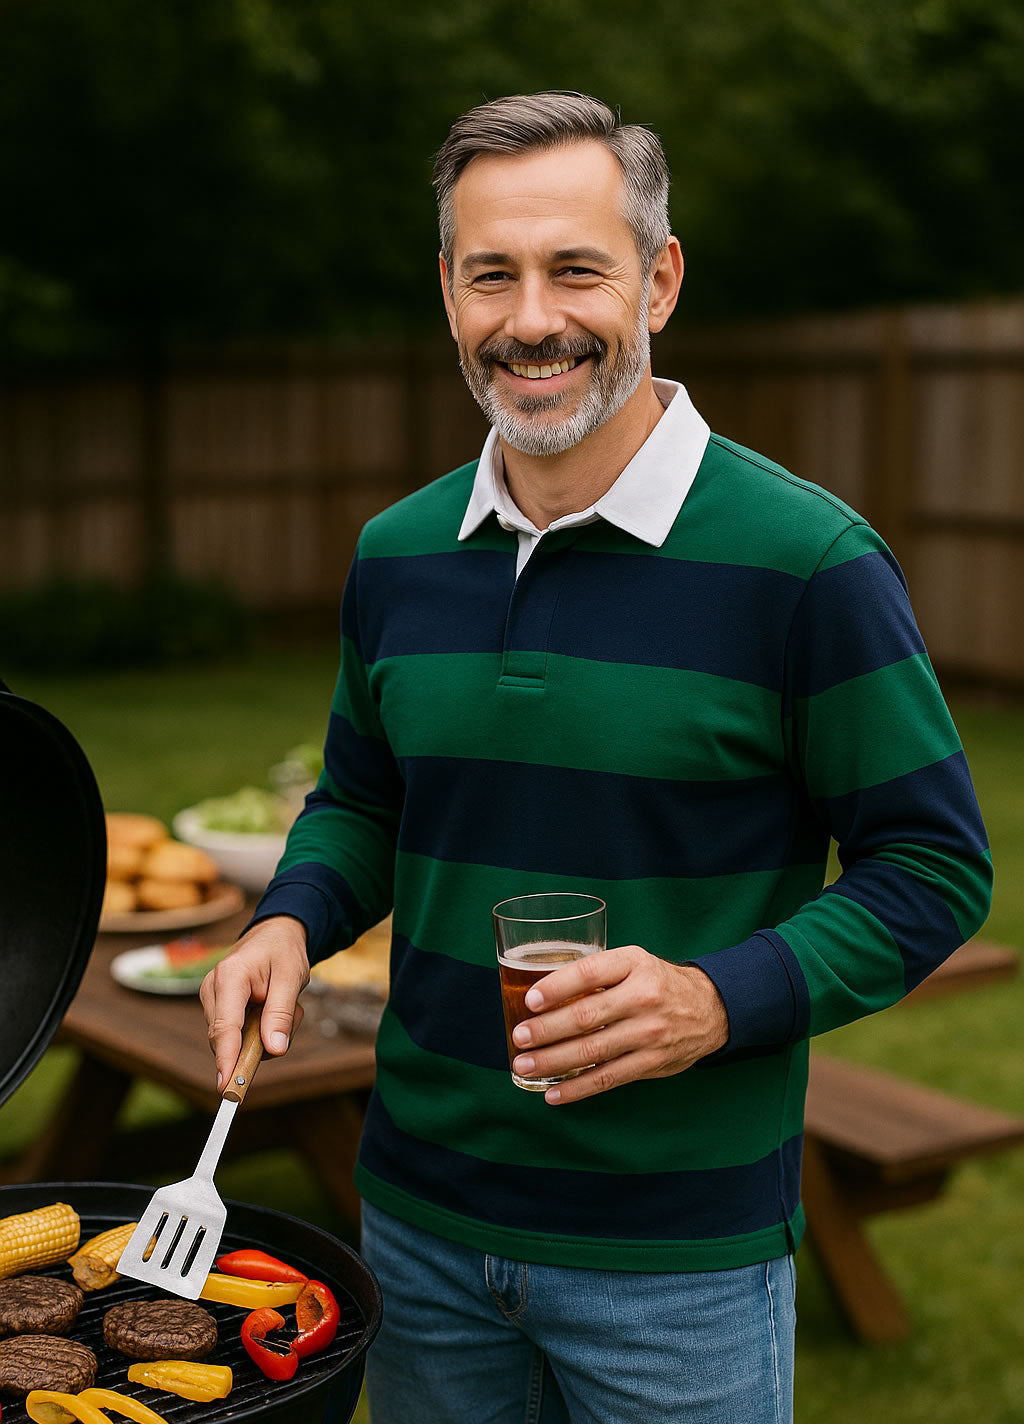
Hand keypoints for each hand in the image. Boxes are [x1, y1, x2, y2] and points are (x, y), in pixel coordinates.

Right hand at [199, 915, 309, 1092]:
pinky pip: (237, 1034)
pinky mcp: (217, 1008)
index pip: (224, 1027)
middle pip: (227, 1039)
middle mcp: (212, 989)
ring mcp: (211, 999)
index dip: (226, 1059)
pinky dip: (259, 1029)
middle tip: (292, 1015)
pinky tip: (272, 1007)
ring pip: (235, 1040)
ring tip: (284, 1004)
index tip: (227, 1087)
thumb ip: (281, 1014)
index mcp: (229, 977)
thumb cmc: (283, 952)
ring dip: (264, 1032)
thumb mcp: (291, 977)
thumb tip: (274, 1051)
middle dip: (261, 1040)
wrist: (274, 935)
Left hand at [510, 944, 728, 1103]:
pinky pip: (607, 1079)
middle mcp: (642, 997)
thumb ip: (598, 974)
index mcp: (634, 964)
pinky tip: (553, 1093)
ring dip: (553, 1061)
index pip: (588, 973)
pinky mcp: (650, 1063)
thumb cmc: (657, 982)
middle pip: (586, 1016)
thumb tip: (543, 994)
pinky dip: (577, 1088)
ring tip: (525, 1064)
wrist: (711, 1008)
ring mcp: (648, 1033)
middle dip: (546, 1030)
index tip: (531, 1000)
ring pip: (592, 1051)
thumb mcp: (633, 963)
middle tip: (519, 1037)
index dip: (556, 987)